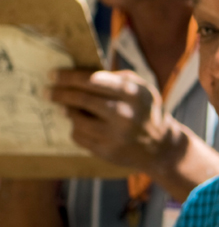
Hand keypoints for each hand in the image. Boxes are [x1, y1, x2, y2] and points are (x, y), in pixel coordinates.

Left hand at [50, 69, 184, 172]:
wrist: (162, 147)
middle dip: (59, 94)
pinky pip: (79, 137)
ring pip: (76, 119)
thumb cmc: (146, 111)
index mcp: (132, 94)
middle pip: (80, 99)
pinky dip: (76, 129)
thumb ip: (116, 78)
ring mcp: (116, 135)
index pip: (91, 80)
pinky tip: (84, 126)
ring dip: (68, 112)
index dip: (68, 77)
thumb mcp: (141, 88)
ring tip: (68, 109)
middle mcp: (124, 114)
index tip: (53, 75)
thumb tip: (81, 74)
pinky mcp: (108, 152)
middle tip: (47, 92)